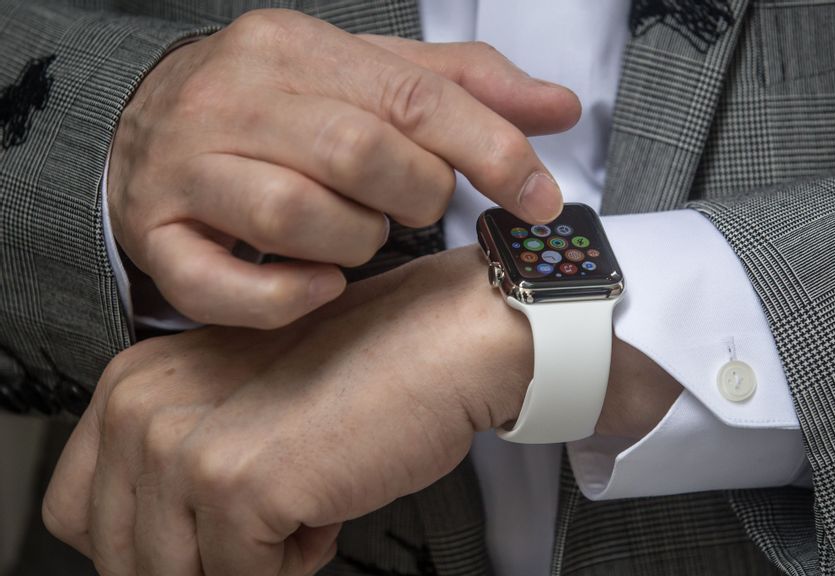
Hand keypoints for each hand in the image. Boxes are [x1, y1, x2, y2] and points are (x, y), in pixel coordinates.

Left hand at [42, 247, 677, 575]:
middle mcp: (138, 410)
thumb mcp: (242, 402)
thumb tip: (167, 550)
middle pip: (124, 558)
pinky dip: (297, 561)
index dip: (150, 543)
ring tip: (304, 504)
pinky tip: (328, 503)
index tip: (209, 540)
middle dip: (205, 560)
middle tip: (273, 521)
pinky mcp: (237, 485)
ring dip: (251, 561)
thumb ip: (185, 459)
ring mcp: (181, 448)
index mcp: (131, 384)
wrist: (444, 342)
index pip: (78, 511)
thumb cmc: (365, 369)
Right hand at [109, 9, 580, 327]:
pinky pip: (222, 285)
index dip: (492, 150)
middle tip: (416, 206)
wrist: (148, 128)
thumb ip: (466, 89)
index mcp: (297, 48)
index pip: (414, 97)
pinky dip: (284, 298)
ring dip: (353, 242)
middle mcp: (234, 98)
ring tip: (357, 234)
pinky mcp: (157, 235)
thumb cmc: (279, 107)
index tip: (537, 197)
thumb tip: (559, 107)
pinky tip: (317, 287)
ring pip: (295, 215)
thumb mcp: (371, 77)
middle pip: (359, 153)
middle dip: (415, 196)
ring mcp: (187, 168)